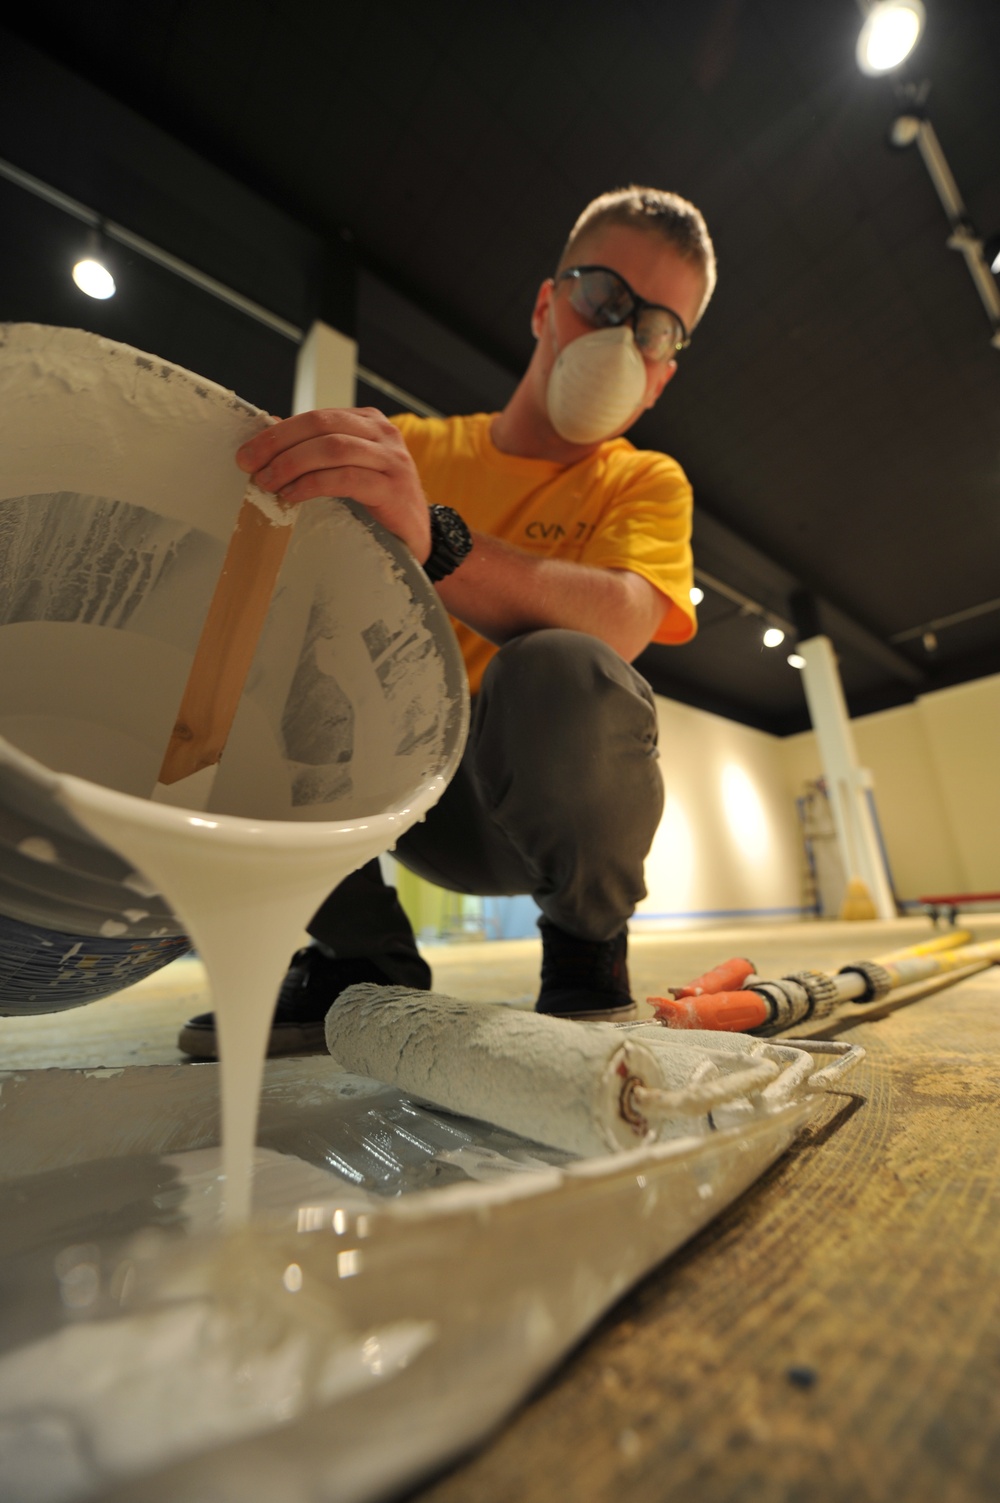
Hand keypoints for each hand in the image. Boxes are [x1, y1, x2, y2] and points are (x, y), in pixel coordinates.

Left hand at [236, 408, 431, 563]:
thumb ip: (317, 450)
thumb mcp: (347, 469)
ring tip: (268, 482)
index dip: (278, 432)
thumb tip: (272, 432)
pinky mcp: (394, 488)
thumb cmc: (377, 503)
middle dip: (279, 444)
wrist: (418, 538)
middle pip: (323, 425)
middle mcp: (383, 434)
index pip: (316, 416)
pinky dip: (315, 484)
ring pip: (334, 448)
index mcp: (368, 422)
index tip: (247, 452)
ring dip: (293, 464)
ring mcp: (392, 459)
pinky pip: (347, 478)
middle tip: (250, 465)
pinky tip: (294, 495)